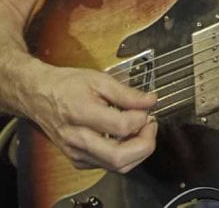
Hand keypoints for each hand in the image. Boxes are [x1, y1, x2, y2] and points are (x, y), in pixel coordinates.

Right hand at [31, 64, 157, 171]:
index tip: (148, 107)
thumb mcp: (99, 80)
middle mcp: (78, 140)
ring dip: (138, 151)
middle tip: (151, 124)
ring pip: (117, 167)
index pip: (121, 127)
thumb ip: (126, 93)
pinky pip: (108, 165)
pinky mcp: (78, 160)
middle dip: (145, 144)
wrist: (40, 96)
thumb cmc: (67, 86)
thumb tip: (150, 101)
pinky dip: (124, 154)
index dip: (141, 118)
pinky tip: (126, 137)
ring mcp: (77, 154)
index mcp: (82, 115)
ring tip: (142, 129)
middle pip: (119, 158)